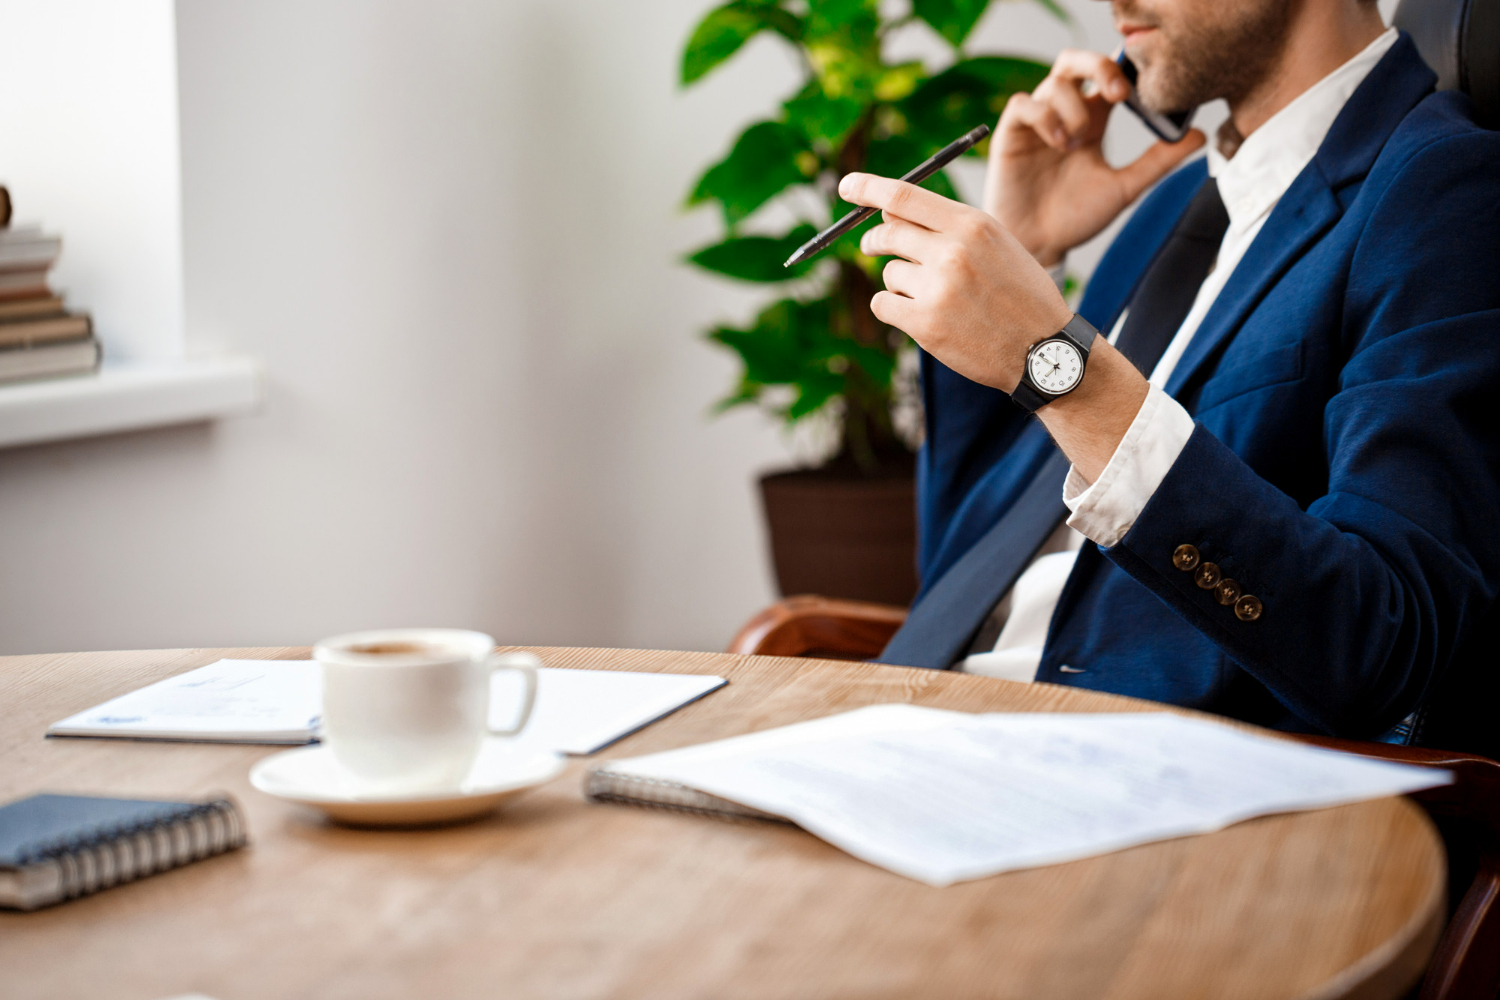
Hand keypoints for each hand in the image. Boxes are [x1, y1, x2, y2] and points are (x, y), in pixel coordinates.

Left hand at [842, 172, 1148, 483]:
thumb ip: (948, 227)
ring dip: (901, 284)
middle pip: (887, 233)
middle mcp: (952, 251)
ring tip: (937, 299)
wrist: (1044, 349)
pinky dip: (894, 309)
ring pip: (890, 274)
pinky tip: (922, 316)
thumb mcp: (996, 245)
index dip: (868, 188)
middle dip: (873, 239)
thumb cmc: (1019, 294)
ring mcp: (937, 289)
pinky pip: (883, 305)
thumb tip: (887, 213)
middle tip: (870, 245)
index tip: (846, 185)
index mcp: (972, 224)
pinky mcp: (925, 324)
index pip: (903, 196)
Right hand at [985, 49, 1205, 266]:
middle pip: (1076, 61)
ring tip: (1075, 144)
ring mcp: (1037, 123)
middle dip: (1098, 66)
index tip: (1140, 93)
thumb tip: (1200, 135)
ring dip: (1073, 108)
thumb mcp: (1124, 188)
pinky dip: (1045, 117)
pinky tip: (1057, 143)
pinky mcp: (1012, 134)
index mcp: (1092, 121)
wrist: (1039, 246)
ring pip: (1054, 82)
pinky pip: (1024, 104)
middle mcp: (1064, 115)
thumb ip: (1158, 161)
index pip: (1106, 76)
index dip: (1122, 71)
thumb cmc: (1076, 218)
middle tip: (1118, 94)